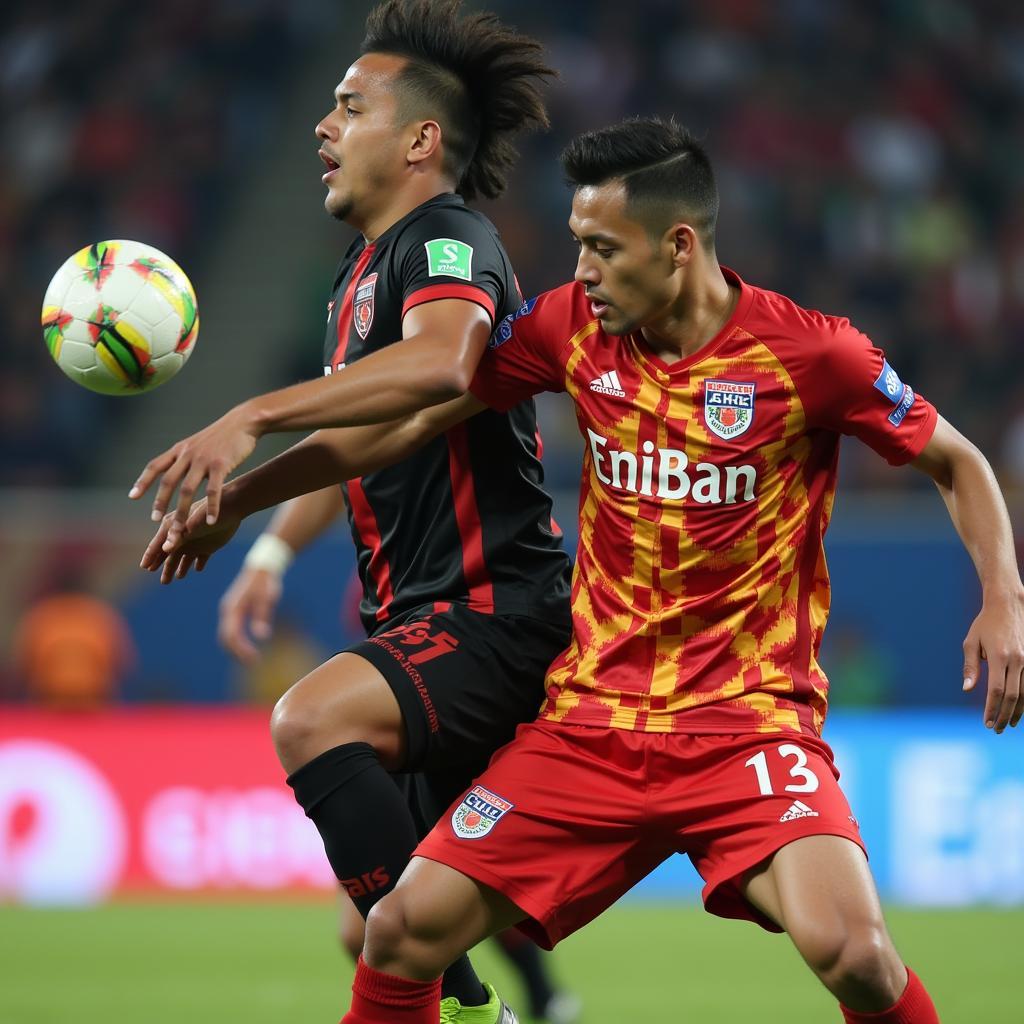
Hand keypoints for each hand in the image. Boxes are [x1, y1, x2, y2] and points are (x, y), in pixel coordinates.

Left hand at [129, 404, 259, 525]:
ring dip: (182, 511)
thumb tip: (175, 472)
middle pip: (168, 481)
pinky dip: (211, 507)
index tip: (132, 497)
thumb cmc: (222, 436)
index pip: (155, 466)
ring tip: (180, 530)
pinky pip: (213, 490)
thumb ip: (185, 457)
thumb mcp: (197, 443)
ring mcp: (203, 460)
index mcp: (179, 449)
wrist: (243, 422)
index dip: (143, 481)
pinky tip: (210, 521)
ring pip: (187, 490)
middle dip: (160, 502)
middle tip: (156, 521)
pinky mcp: (221, 465)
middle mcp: (187, 454)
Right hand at [140, 499, 240, 583]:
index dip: (151, 556)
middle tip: (163, 582)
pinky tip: (198, 569)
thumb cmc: (208, 512)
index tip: (144, 566)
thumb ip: (178, 535)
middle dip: (164, 567)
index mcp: (174, 528)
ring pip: (184, 559)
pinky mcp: (209, 546)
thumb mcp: (191, 523)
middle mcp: (182, 536)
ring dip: (178, 569)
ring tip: (172, 579)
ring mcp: (195, 542)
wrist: (231, 507)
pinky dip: (199, 564)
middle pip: (170, 555)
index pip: (158, 544)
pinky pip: (201, 558)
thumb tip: (165, 549)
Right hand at [217, 566, 283, 663]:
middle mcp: (227, 611)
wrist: (261, 568)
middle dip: (237, 653)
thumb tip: (262, 637)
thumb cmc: (266, 583)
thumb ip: (263, 616)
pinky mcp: (234, 612)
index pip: (231, 635)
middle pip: (225, 638)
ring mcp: (229, 611)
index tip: (254, 659)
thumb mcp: (268, 599)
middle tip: (253, 662)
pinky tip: (248, 648)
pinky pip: (231, 631)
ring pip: (226, 635)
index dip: (241, 649)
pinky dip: (237, 642)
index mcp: (233, 608)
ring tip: (252, 659)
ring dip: (236, 649)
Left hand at [962, 589, 1023, 732]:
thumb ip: (971, 667)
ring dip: (1017, 712)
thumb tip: (967, 690)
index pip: (996, 690)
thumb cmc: (985, 624)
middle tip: (995, 729)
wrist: (1009, 606)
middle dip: (1004, 715)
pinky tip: (1019, 711)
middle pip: (1012, 696)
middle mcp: (1017, 661)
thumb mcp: (971, 642)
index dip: (992, 709)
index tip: (986, 723)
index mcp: (1000, 657)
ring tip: (1008, 724)